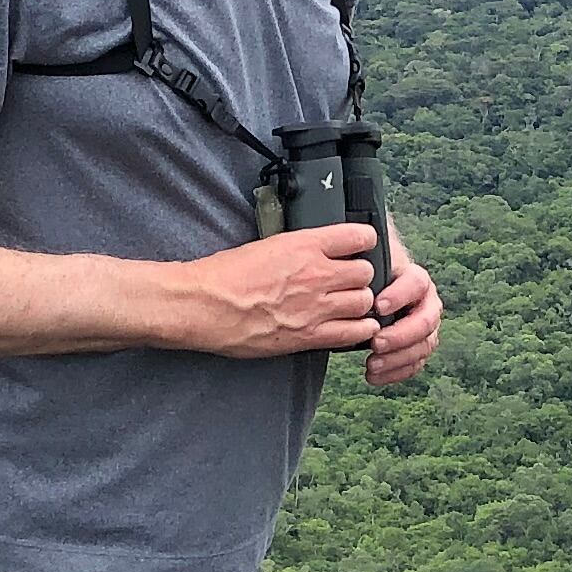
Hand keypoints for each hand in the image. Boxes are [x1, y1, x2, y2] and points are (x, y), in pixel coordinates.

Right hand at [172, 222, 384, 358]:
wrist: (205, 305)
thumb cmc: (224, 275)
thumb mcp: (266, 245)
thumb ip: (297, 248)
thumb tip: (313, 250)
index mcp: (305, 245)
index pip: (358, 236)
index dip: (364, 241)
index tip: (360, 246)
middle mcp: (317, 274)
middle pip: (366, 272)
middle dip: (361, 276)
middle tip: (351, 281)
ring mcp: (316, 306)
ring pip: (365, 301)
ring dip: (361, 302)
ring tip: (351, 305)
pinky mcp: (310, 335)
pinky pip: (354, 332)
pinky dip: (360, 329)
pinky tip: (356, 326)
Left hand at [366, 240, 442, 387]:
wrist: (369, 288)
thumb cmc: (366, 273)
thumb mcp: (366, 262)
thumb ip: (363, 260)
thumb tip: (352, 256)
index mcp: (416, 280)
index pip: (417, 285)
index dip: (400, 295)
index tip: (378, 305)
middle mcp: (426, 304)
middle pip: (426, 321)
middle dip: (401, 335)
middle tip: (375, 342)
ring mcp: (424, 328)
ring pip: (423, 346)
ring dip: (398, 358)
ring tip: (371, 364)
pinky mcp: (416, 348)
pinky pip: (414, 364)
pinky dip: (395, 373)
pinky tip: (372, 376)